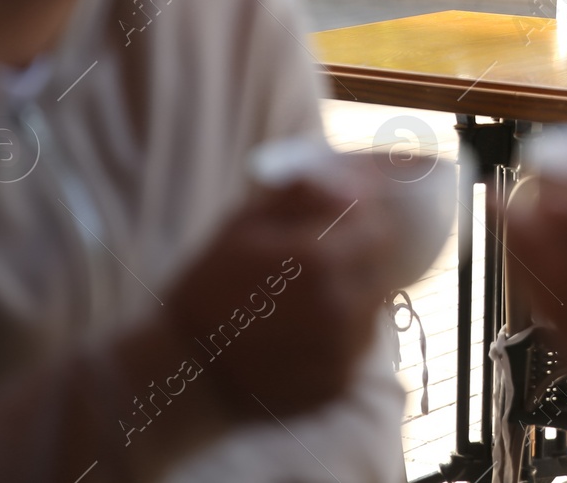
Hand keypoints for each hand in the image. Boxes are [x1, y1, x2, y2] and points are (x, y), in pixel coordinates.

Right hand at [156, 177, 396, 418]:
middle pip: (380, 266)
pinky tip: (303, 332)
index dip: (362, 220)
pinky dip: (343, 333)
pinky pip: (359, 345)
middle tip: (319, 262)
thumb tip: (351, 185)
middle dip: (358, 256)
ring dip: (354, 294)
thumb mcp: (243, 226)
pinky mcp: (340, 382)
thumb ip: (301, 197)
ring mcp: (343, 349)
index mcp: (320, 259)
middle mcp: (341, 305)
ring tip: (306, 300)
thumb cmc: (209, 289)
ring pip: (374, 305)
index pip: (377, 227)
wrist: (186, 369)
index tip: (341, 222)